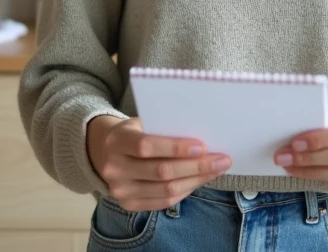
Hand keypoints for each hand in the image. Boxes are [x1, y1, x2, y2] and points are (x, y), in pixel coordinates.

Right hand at [86, 116, 231, 211]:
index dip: (175, 148)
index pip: (146, 146)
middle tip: (221, 159)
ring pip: (166, 190)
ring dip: (196, 180)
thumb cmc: (135, 132)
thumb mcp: (142, 122)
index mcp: (117, 141)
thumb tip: (203, 135)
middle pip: (161, 171)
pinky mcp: (129, 205)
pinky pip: (164, 201)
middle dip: (196, 166)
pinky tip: (200, 180)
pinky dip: (186, 190)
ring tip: (216, 170)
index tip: (202, 146)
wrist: (106, 152)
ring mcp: (120, 190)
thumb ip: (164, 128)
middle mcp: (114, 168)